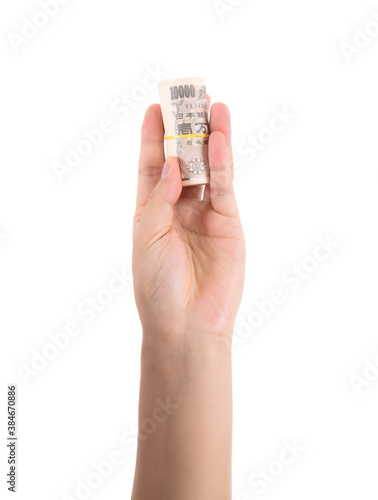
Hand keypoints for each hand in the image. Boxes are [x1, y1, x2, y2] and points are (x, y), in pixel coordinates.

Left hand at [132, 102, 244, 343]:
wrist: (187, 323)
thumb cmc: (157, 285)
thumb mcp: (147, 237)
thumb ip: (160, 198)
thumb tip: (173, 162)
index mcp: (151, 212)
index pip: (152, 167)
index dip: (154, 138)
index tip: (155, 108)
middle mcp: (178, 208)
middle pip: (183, 161)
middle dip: (184, 131)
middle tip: (188, 97)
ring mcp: (204, 214)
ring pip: (207, 168)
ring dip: (209, 138)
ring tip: (212, 105)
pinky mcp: (229, 223)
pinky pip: (224, 186)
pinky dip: (222, 162)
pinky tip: (219, 138)